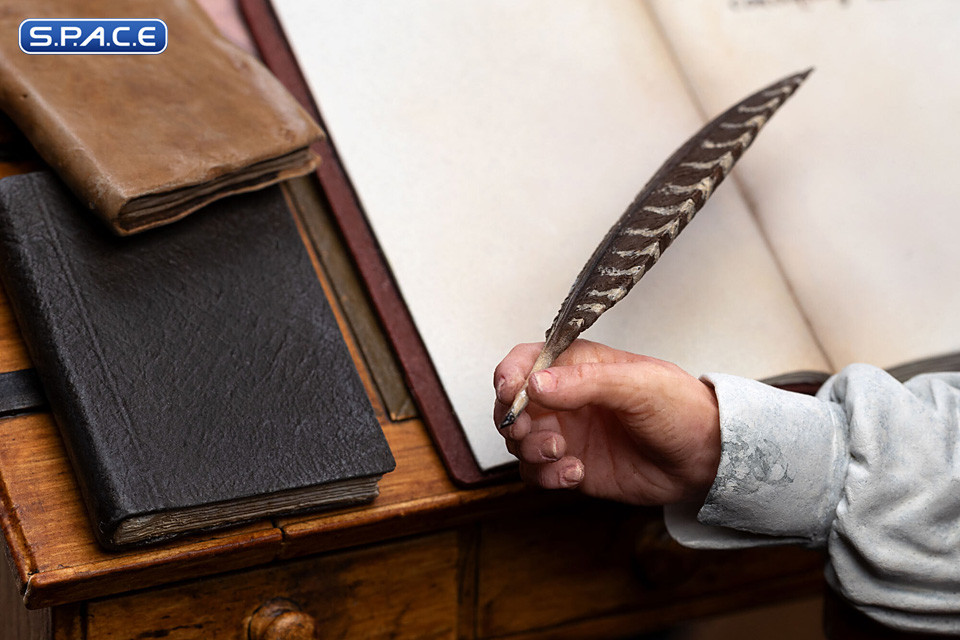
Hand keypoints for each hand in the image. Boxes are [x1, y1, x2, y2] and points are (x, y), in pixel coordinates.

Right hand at [493, 340, 720, 504]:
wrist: (706, 457)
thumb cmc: (680, 408)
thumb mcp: (637, 384)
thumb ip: (584, 381)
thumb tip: (535, 382)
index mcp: (578, 366)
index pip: (526, 360)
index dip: (509, 374)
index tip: (511, 392)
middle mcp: (565, 399)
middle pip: (511, 404)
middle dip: (513, 418)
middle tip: (530, 429)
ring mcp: (566, 433)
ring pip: (519, 441)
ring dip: (531, 449)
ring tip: (562, 452)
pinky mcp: (572, 466)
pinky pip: (537, 473)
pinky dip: (547, 476)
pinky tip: (575, 472)